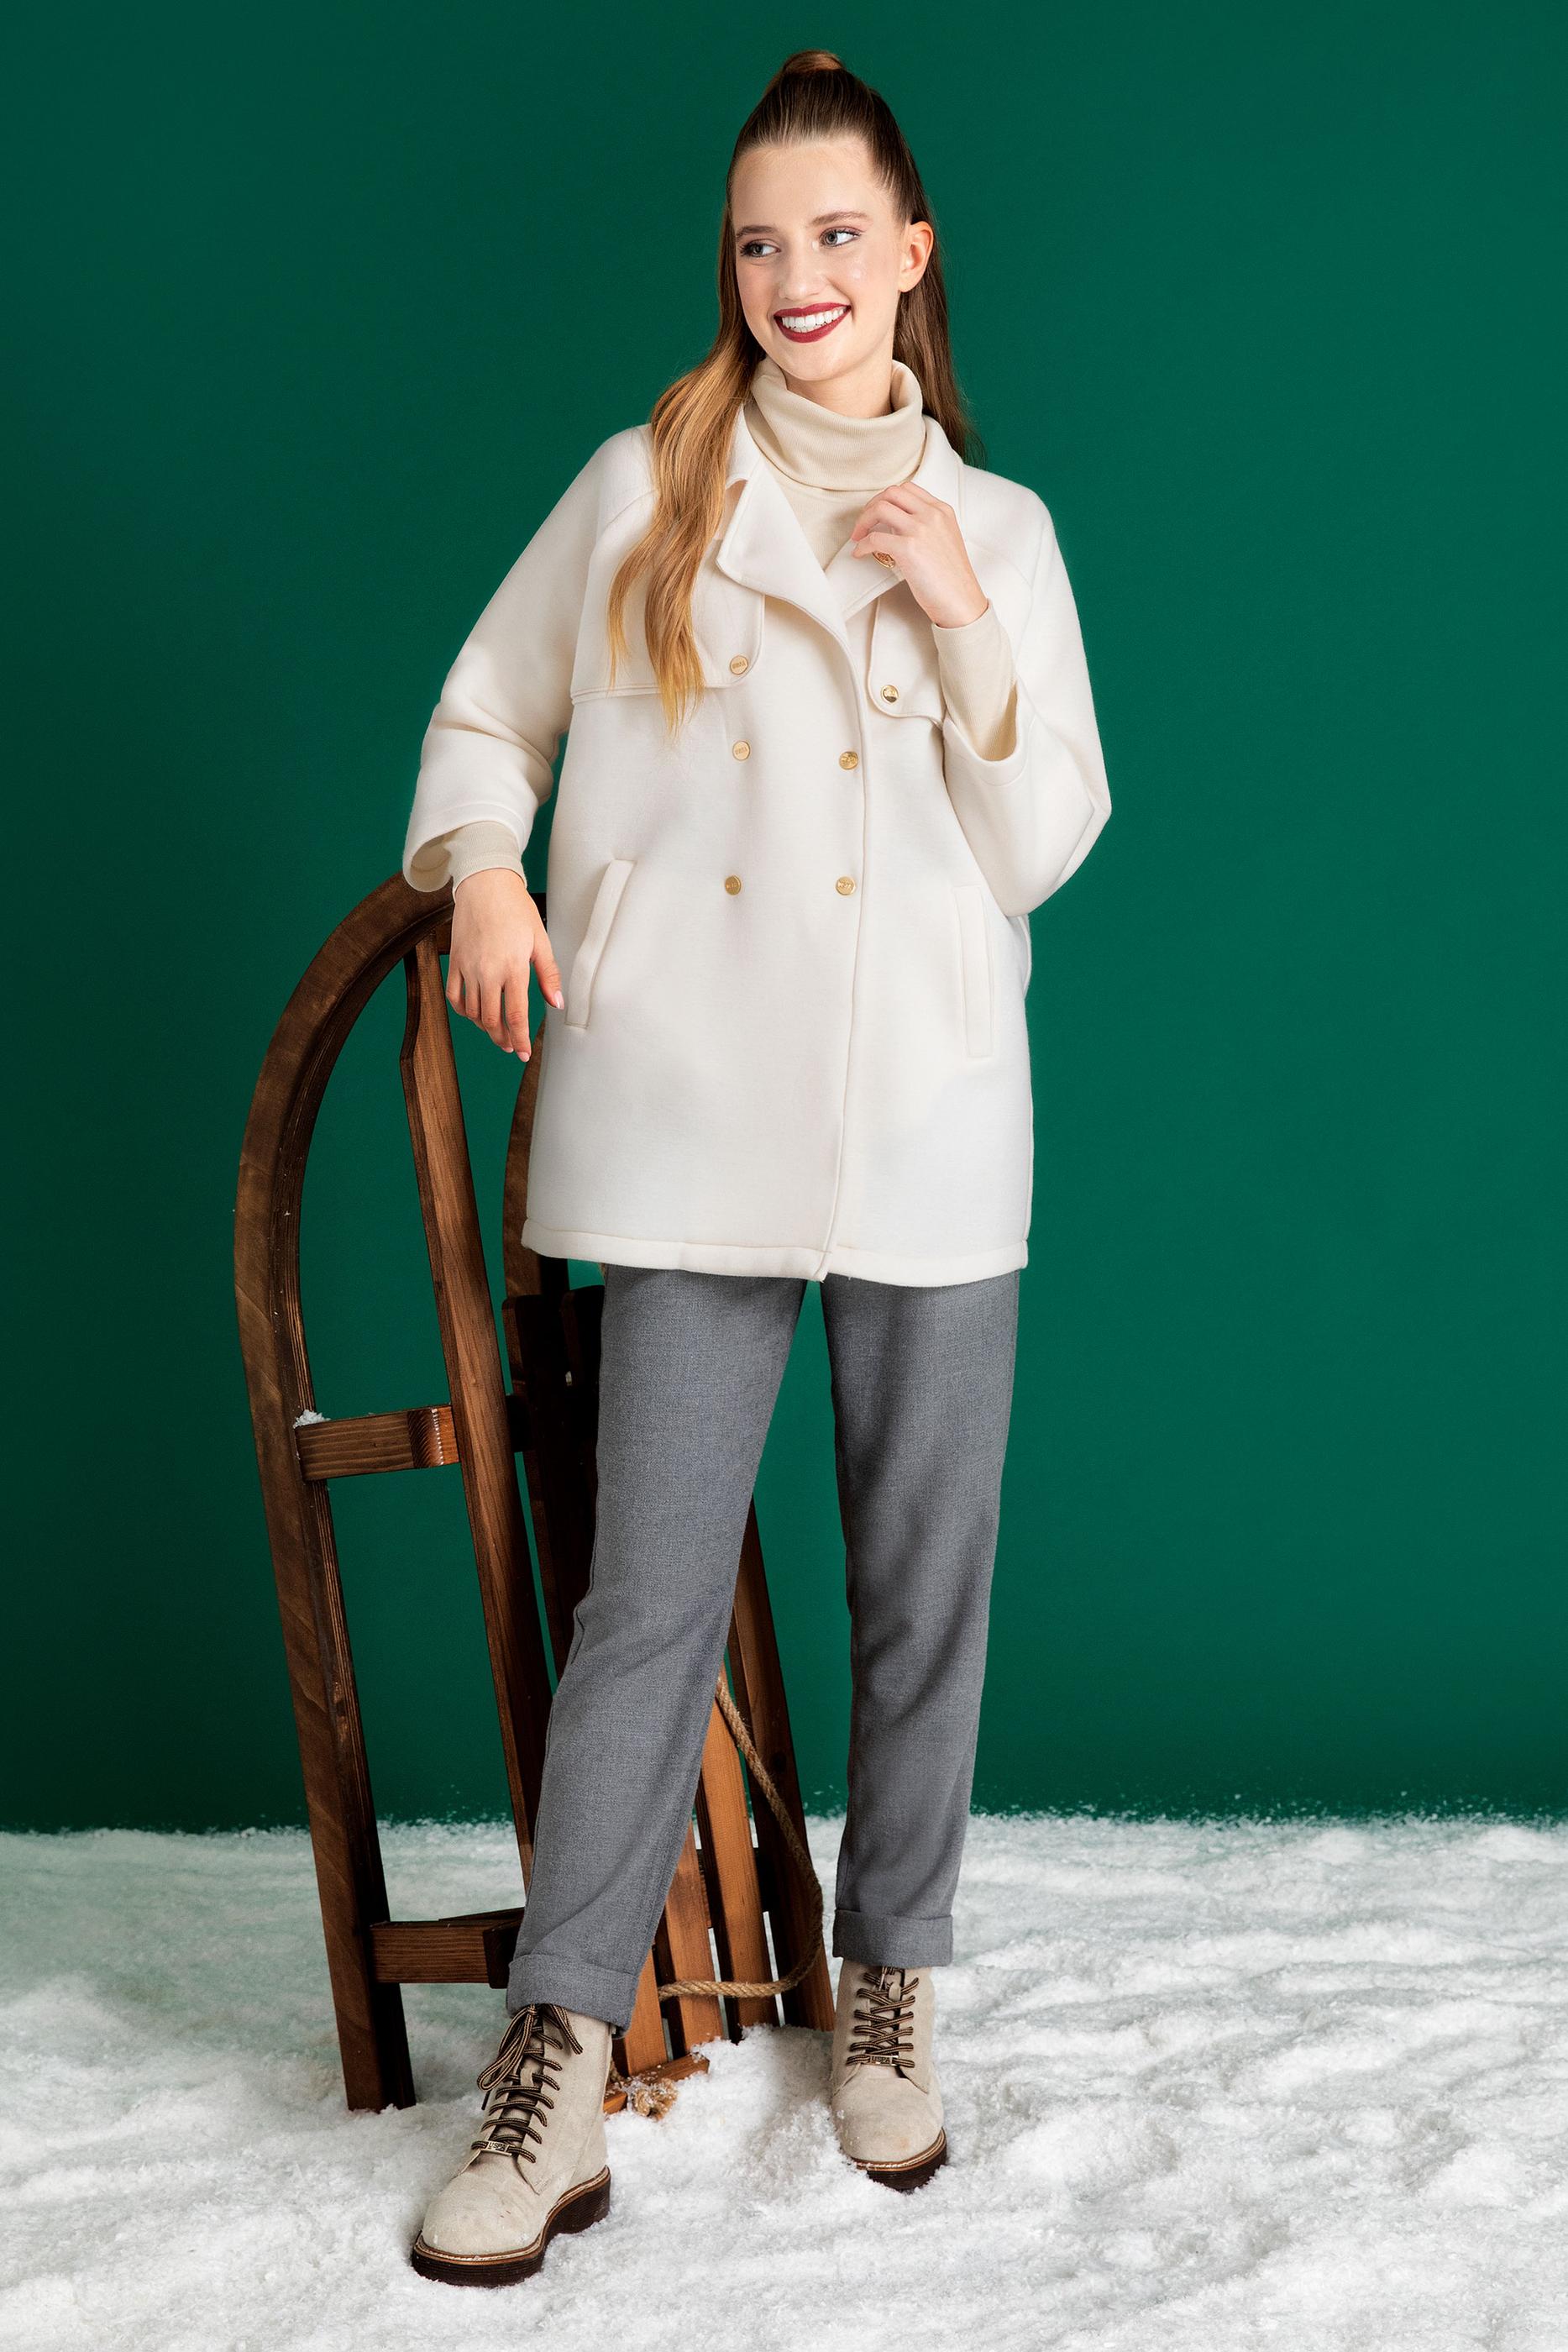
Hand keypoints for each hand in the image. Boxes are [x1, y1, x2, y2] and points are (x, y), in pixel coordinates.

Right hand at [446, 868, 563, 1057]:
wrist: (485, 885)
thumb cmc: (516, 910)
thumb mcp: (540, 941)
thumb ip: (549, 975)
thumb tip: (556, 1003)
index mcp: (513, 968)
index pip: (515, 1015)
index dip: (520, 1039)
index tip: (524, 1054)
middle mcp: (488, 972)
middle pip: (492, 1020)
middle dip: (503, 1039)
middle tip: (512, 1047)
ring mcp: (468, 968)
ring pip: (472, 1012)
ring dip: (485, 1027)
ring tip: (497, 1031)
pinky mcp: (455, 961)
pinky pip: (455, 996)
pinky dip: (464, 1010)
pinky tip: (474, 1013)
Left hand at [848, 484, 988, 629]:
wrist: (961, 600)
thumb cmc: (952, 578)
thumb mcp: (945, 539)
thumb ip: (926, 526)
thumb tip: (896, 526)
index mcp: (942, 510)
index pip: (908, 489)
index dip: (886, 498)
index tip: (878, 513)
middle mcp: (931, 515)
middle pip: (892, 493)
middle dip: (872, 505)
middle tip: (864, 523)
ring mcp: (920, 529)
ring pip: (880, 508)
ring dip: (863, 521)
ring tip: (859, 536)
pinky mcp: (908, 548)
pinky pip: (874, 538)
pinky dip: (862, 545)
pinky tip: (860, 553)